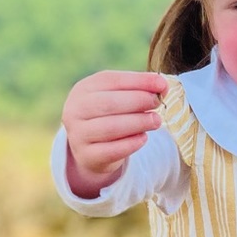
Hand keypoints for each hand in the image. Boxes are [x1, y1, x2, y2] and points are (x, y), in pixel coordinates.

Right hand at [61, 70, 167, 196]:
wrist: (91, 149)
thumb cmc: (109, 116)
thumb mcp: (119, 98)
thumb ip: (138, 90)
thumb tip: (161, 86)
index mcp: (83, 89)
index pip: (111, 80)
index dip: (139, 81)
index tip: (161, 85)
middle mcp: (75, 110)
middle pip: (109, 103)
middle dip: (138, 101)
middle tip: (158, 103)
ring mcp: (78, 134)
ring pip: (111, 127)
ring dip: (138, 122)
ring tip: (156, 121)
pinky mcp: (87, 156)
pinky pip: (112, 150)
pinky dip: (131, 143)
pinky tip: (144, 138)